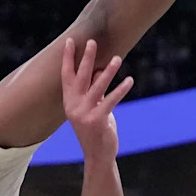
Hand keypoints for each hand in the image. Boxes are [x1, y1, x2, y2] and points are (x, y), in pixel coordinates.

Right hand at [61, 38, 134, 163]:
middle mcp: (73, 106)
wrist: (97, 155)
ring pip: (97, 87)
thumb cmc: (96, 129)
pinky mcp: (97, 120)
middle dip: (86, 58)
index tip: (70, 41)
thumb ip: (94, 90)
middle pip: (80, 77)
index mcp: (69, 102)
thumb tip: (99, 70)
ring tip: (118, 58)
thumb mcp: (92, 107)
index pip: (66, 75)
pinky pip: (111, 100)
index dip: (68, 58)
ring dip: (109, 71)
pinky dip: (121, 90)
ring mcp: (84, 113)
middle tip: (92, 41)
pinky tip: (129, 80)